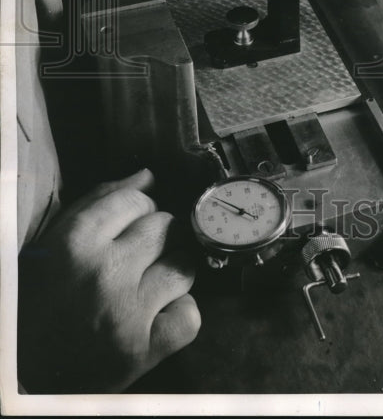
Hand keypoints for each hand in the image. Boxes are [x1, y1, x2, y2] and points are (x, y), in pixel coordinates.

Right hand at [18, 169, 200, 392]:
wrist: (24, 374)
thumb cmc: (43, 298)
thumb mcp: (57, 242)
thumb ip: (101, 202)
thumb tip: (149, 176)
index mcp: (74, 242)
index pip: (138, 199)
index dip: (136, 213)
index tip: (124, 232)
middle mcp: (102, 273)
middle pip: (166, 227)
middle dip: (156, 240)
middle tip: (134, 263)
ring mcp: (125, 313)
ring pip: (185, 265)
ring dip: (171, 275)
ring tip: (144, 289)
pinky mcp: (142, 351)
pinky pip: (190, 316)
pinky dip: (178, 316)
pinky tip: (153, 318)